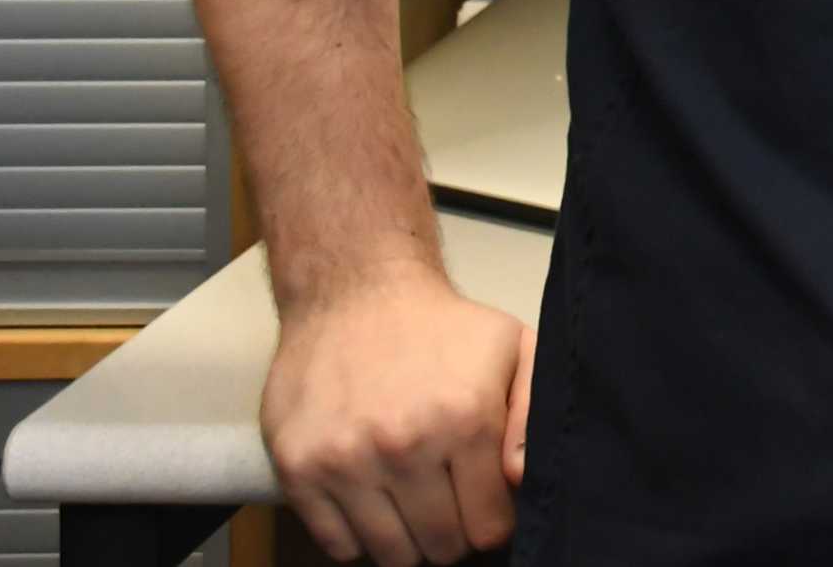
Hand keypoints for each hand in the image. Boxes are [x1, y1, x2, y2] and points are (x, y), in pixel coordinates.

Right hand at [260, 264, 533, 564]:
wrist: (354, 292)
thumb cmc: (439, 327)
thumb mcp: (512, 348)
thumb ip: (533, 416)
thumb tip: (521, 481)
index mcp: (465, 418)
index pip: (487, 527)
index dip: (493, 524)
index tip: (487, 508)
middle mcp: (404, 444)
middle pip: (440, 547)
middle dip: (453, 536)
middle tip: (450, 508)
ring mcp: (345, 461)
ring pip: (389, 554)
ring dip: (407, 541)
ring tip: (412, 505)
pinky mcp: (299, 468)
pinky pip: (336, 544)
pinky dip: (358, 537)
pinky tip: (372, 502)